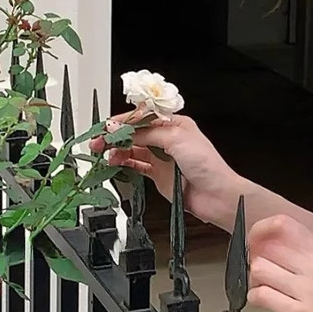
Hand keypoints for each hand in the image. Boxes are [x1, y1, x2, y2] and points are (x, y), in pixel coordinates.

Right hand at [90, 114, 242, 230]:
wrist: (215, 194)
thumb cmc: (207, 164)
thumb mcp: (176, 139)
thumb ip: (147, 133)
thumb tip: (121, 128)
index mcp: (175, 123)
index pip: (144, 117)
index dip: (124, 121)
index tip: (107, 126)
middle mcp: (168, 138)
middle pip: (135, 133)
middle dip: (115, 135)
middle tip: (97, 141)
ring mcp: (162, 156)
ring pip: (132, 148)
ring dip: (116, 149)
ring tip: (102, 153)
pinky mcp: (158, 173)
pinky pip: (135, 164)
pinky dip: (123, 163)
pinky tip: (112, 162)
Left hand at [248, 214, 312, 311]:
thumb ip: (299, 252)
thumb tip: (263, 238)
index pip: (285, 223)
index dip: (263, 229)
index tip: (256, 241)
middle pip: (268, 247)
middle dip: (257, 259)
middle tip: (263, 273)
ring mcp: (311, 290)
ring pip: (260, 269)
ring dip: (256, 280)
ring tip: (266, 288)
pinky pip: (263, 295)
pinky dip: (256, 298)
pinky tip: (264, 302)